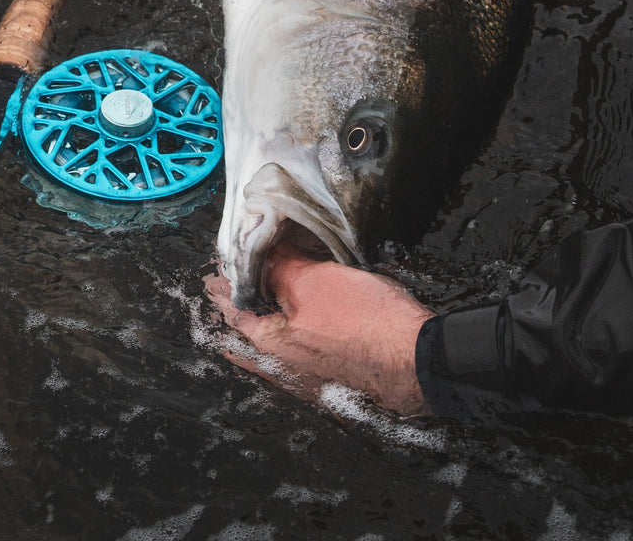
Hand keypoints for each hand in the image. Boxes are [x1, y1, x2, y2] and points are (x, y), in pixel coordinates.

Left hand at [204, 244, 434, 416]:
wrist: (418, 359)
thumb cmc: (363, 321)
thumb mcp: (312, 282)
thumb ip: (279, 268)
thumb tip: (260, 256)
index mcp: (269, 346)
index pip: (231, 309)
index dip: (223, 283)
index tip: (215, 269)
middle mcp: (283, 368)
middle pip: (250, 331)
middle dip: (240, 304)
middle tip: (233, 282)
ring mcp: (310, 376)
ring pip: (276, 340)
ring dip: (268, 314)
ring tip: (265, 291)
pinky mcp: (335, 372)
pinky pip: (301, 346)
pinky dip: (293, 326)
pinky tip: (303, 312)